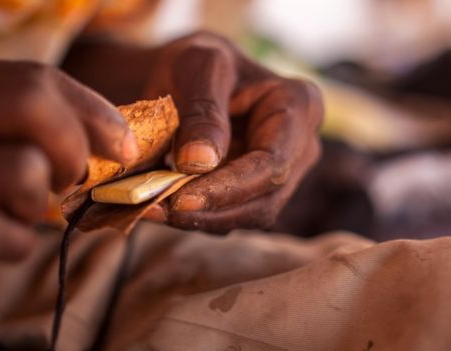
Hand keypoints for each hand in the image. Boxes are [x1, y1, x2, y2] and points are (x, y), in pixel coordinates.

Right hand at [0, 45, 136, 307]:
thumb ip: (24, 117)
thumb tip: (117, 138)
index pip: (33, 78)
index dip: (94, 114)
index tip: (121, 145)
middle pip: (29, 105)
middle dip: (73, 149)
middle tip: (66, 179)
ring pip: (18, 170)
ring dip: (37, 203)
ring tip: (18, 210)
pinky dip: (14, 242)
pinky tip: (3, 240)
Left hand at [145, 32, 322, 232]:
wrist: (188, 77)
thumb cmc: (198, 62)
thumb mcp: (196, 67)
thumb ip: (201, 111)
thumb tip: (199, 162)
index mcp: (300, 106)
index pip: (272, 163)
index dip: (229, 188)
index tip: (180, 199)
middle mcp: (300, 147)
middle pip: (265, 198)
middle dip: (211, 210)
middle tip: (155, 208)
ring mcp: (281, 174)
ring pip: (247, 215)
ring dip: (199, 220)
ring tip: (149, 208)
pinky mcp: (255, 192)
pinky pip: (230, 216)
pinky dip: (194, 218)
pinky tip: (158, 207)